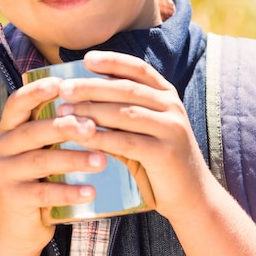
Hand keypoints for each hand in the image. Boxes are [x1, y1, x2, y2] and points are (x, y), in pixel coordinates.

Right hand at [0, 74, 106, 252]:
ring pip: (40, 161)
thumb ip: (58, 128)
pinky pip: (44, 193)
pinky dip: (69, 192)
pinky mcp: (13, 200)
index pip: (17, 103)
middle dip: (64, 126)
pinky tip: (91, 191)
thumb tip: (98, 101)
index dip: (36, 91)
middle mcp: (2, 148)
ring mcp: (4, 174)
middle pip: (33, 131)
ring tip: (102, 160)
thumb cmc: (42, 180)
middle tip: (93, 127)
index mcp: (10, 130)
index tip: (61, 82)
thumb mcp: (44, 150)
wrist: (19, 230)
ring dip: (73, 158)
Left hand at [56, 50, 211, 222]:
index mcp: (166, 94)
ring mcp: (171, 128)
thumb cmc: (157, 159)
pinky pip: (125, 141)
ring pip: (124, 113)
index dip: (112, 61)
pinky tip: (79, 137)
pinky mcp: (165, 153)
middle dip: (91, 86)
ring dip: (90, 111)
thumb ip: (121, 111)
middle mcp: (171, 106)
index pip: (138, 69)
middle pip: (126, 89)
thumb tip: (79, 95)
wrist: (191, 195)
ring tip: (64, 112)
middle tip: (63, 88)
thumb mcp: (143, 128)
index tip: (86, 59)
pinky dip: (99, 138)